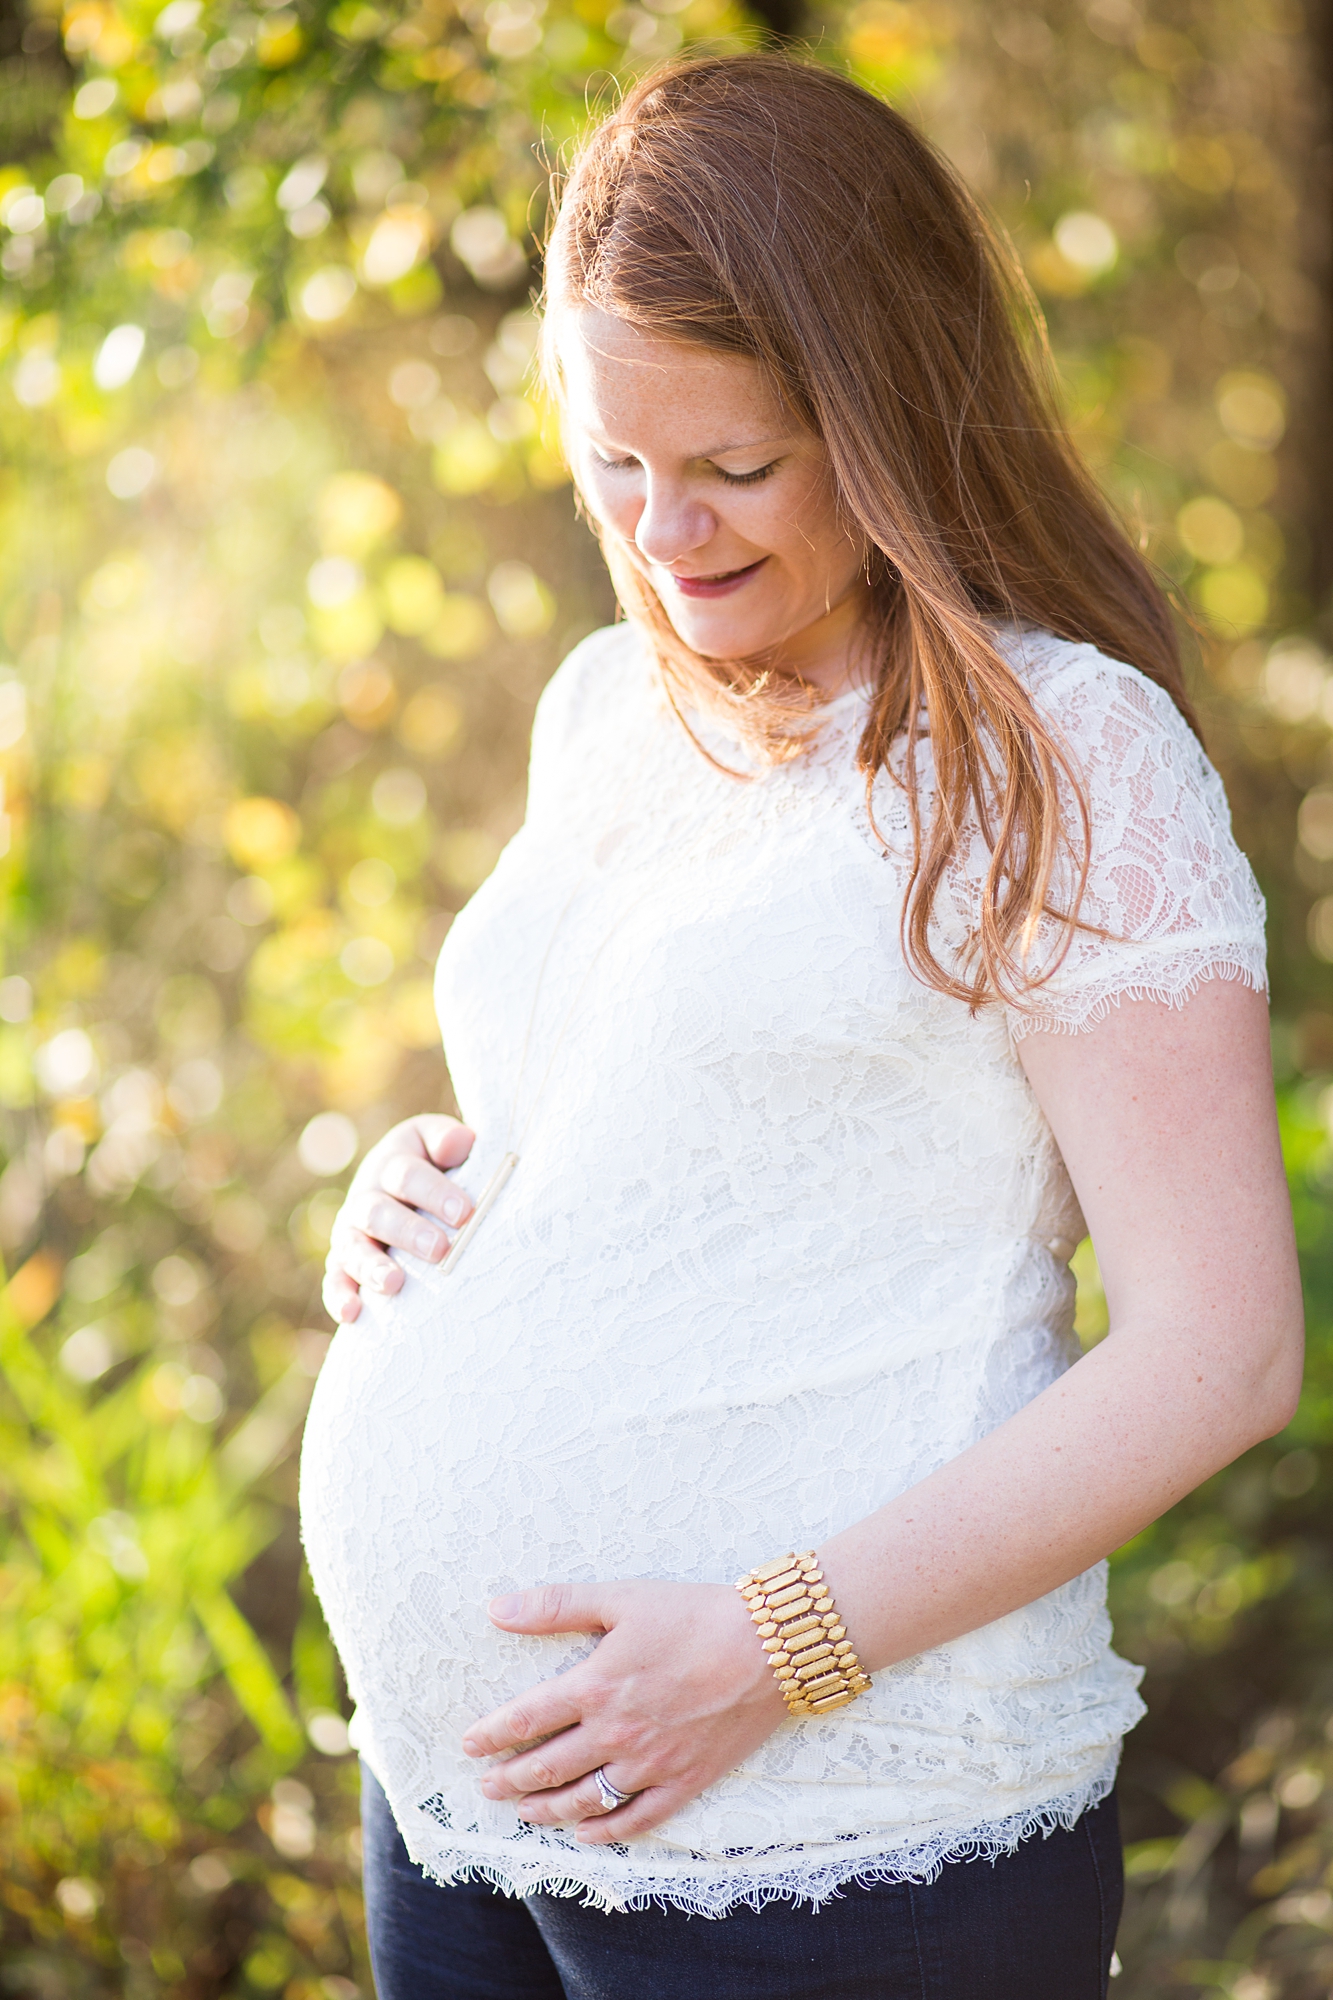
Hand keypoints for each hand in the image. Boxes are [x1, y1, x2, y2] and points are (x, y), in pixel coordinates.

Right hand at [322, 1115, 475, 1323]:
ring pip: (352, 1247)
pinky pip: (335, 1280)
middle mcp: (366, 1196)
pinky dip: (339, 1297)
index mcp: (392, 1162)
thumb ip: (449, 1139)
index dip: (434, 1192)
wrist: (421, 1191)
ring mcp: (351, 1232)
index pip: (407, 1175)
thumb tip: (458, 1143)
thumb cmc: (442, 1166)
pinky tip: (352, 1315)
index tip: (464, 1212)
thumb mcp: (443, 1144)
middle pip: (377, 1212)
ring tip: (394, 1284)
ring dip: (371, 1266)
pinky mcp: (343, 1264)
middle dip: (408, 1232)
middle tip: (439, 1249)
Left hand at [461, 1580, 787, 1841]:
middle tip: (486, 1787)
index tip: (469, 1744)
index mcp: (596, 1686)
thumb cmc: (694, 1614)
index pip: (526, 1719)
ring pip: (584, 1801)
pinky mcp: (684, 1782)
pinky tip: (585, 1833)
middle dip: (510, 1780)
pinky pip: (636, 1820)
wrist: (769, 1648)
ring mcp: (651, 1764)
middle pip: (547, 1768)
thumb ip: (557, 1606)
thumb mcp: (621, 1598)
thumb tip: (497, 1609)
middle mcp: (616, 1733)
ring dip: (546, 1810)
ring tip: (523, 1812)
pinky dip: (605, 1832)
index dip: (492, 1734)